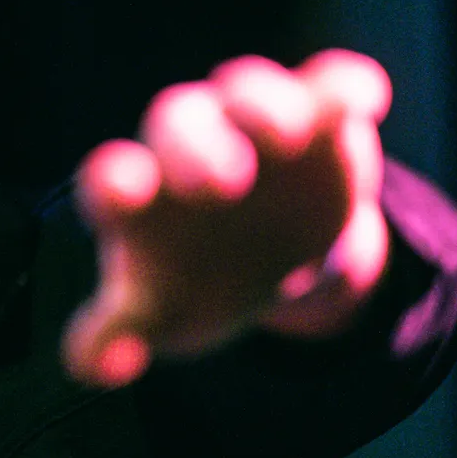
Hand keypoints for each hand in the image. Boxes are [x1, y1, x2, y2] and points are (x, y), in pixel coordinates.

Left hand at [63, 50, 391, 386]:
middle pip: (178, 121)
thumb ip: (114, 335)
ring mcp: (249, 123)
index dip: (114, 182)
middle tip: (218, 183)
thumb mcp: (159, 311)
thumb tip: (93, 370)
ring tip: (283, 133)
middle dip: (195, 147)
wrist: (272, 254)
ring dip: (263, 106)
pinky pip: (330, 87)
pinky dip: (346, 86)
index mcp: (140, 194)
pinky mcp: (317, 118)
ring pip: (248, 91)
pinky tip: (363, 97)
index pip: (112, 178)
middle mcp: (186, 143)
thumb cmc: (197, 278)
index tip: (121, 192)